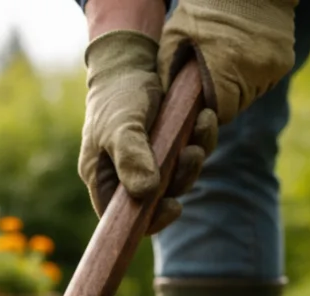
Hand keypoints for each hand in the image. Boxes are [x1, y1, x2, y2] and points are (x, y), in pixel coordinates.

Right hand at [78, 30, 217, 233]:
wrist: (133, 60)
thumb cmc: (117, 95)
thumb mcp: (120, 126)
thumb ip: (130, 158)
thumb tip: (146, 192)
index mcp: (104, 178)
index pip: (123, 217)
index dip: (148, 220)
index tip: (172, 207)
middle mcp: (127, 176)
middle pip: (157, 202)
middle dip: (181, 181)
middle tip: (191, 155)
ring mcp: (151, 163)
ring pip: (179, 179)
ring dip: (195, 159)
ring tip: (202, 126)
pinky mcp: (171, 146)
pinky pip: (191, 155)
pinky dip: (203, 138)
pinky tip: (205, 117)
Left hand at [159, 0, 296, 123]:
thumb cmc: (204, 6)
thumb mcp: (175, 36)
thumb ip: (168, 73)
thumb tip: (166, 103)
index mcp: (225, 71)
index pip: (221, 113)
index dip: (211, 108)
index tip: (204, 97)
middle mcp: (253, 73)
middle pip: (238, 105)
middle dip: (225, 97)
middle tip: (215, 74)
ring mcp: (272, 67)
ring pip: (253, 94)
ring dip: (242, 85)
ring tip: (230, 60)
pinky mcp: (284, 60)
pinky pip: (267, 79)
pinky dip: (256, 73)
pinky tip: (245, 53)